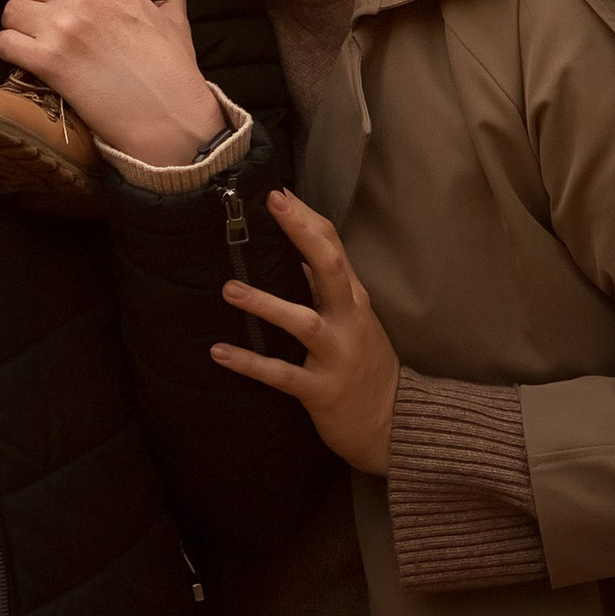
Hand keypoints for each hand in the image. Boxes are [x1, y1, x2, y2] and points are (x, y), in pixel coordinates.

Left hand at [0, 0, 225, 165]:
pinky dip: (8, 49)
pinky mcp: (47, 62)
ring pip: (8, 9)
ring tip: (29, 35)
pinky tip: (23, 57)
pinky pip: (4, 43)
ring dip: (14, 22)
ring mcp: (61, 28)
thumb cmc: (173, 69)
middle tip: (30, 5)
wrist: (170, 120)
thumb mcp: (174, 17)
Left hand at [213, 188, 401, 473]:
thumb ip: (327, 283)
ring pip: (304, 323)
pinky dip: (251, 363)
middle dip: (304, 234)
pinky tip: (220, 352)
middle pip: (331, 268)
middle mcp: (348, 320)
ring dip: (266, 304)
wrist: (394, 423)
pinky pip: (283, 376)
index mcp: (354, 299)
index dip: (307, 218)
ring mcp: (337, 355)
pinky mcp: (321, 390)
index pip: (335, 247)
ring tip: (229, 289)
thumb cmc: (366, 361)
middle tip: (273, 204)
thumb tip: (299, 243)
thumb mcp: (353, 317)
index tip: (279, 192)